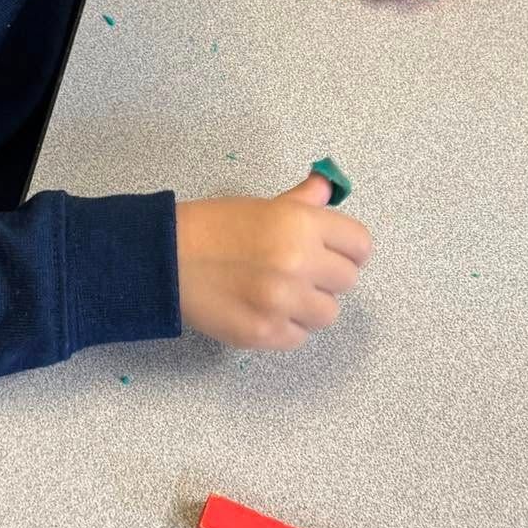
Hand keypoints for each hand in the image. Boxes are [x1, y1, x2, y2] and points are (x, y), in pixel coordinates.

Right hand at [176, 172, 370, 349]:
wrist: (166, 258)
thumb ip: (302, 202)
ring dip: (309, 307)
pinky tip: (264, 311)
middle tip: (300, 273)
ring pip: (327, 314)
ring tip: (281, 294)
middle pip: (347, 281)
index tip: (336, 254)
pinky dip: (286, 328)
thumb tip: (327, 189)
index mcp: (301, 224)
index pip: (360, 245)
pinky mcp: (264, 332)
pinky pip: (299, 337)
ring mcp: (282, 301)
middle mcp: (298, 262)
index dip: (350, 250)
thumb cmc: (212, 227)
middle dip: (327, 278)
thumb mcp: (262, 205)